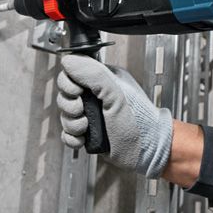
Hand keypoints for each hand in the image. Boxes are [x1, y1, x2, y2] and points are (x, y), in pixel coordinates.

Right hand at [56, 54, 172, 177]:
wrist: (147, 152)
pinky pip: (68, 133)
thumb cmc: (141, 123)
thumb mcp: (116, 94)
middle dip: (70, 106)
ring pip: (66, 115)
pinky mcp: (89, 132)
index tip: (78, 92)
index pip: (73, 73)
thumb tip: (70, 60)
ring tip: (87, 127)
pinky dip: (72, 137)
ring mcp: (92, 115)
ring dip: (73, 124)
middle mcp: (97, 96)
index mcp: (104, 80)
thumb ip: (93, 74)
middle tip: (82, 111)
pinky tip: (83, 138)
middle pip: (65, 95)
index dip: (69, 83)